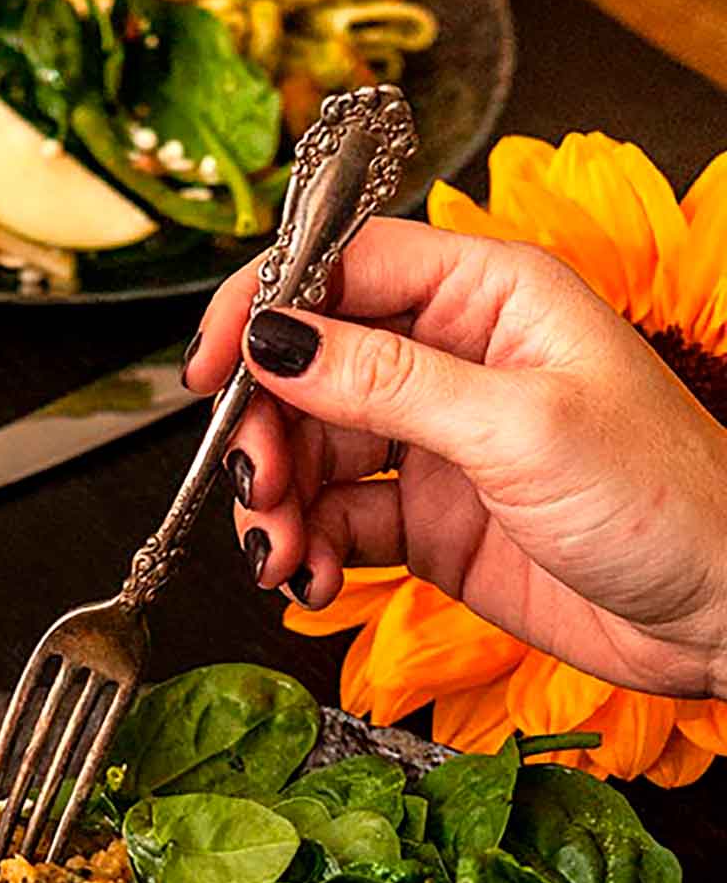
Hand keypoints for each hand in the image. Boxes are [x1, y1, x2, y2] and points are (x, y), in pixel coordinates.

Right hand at [184, 218, 726, 698]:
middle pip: (310, 370)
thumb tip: (278, 338)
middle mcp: (453, 359)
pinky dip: (312, 552)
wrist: (717, 615)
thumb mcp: (517, 426)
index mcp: (486, 296)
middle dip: (265, 433)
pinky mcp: (431, 521)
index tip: (207, 367)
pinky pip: (339, 523)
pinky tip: (316, 580)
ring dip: (279, 506)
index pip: (342, 268)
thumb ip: (386, 381)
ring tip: (282, 558)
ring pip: (314, 454)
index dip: (262, 308)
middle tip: (255, 492)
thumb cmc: (664, 500)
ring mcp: (437, 444)